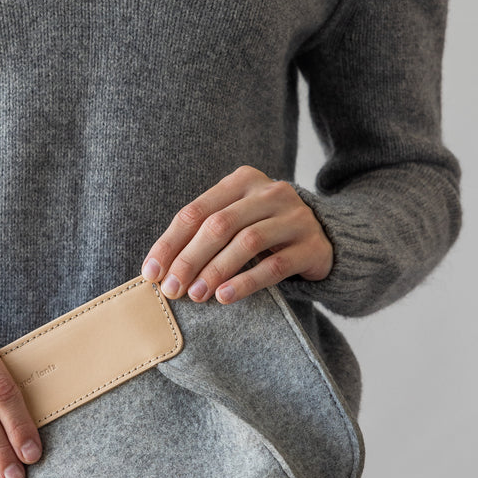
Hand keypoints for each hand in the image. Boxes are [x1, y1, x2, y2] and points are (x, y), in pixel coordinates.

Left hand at [140, 165, 332, 303]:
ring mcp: (294, 217)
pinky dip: (246, 282)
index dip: (170, 243)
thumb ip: (204, 234)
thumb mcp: (236, 221)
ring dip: (216, 271)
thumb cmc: (266, 232)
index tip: (152, 272)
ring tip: (196, 294)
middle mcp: (270, 193)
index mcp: (242, 181)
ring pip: (247, 242)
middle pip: (219, 225)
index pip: (196, 212)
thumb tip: (159, 268)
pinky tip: (225, 296)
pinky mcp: (312, 245)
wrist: (325, 238)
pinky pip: (275, 265)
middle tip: (172, 289)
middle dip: (189, 259)